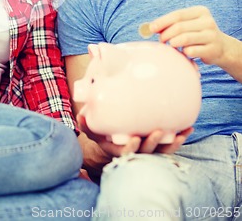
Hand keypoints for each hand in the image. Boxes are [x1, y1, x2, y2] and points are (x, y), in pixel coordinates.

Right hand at [77, 114, 192, 155]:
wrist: (113, 142)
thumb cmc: (102, 133)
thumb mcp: (91, 129)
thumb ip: (86, 123)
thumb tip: (81, 115)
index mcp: (119, 150)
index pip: (126, 153)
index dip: (131, 148)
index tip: (135, 138)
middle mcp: (135, 152)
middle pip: (147, 152)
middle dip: (153, 143)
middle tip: (159, 131)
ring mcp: (148, 150)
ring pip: (162, 151)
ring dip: (172, 143)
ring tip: (181, 132)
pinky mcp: (157, 145)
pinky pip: (170, 145)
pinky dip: (179, 138)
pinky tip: (188, 128)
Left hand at [150, 5, 226, 65]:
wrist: (221, 48)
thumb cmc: (197, 34)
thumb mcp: (188, 24)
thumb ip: (172, 24)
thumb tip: (151, 27)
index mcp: (200, 11)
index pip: (177, 15)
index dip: (162, 21)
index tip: (151, 28)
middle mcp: (208, 21)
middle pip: (179, 27)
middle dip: (165, 35)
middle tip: (161, 41)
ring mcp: (211, 35)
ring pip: (184, 39)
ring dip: (173, 44)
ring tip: (171, 46)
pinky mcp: (212, 49)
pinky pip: (191, 51)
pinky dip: (183, 52)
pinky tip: (184, 52)